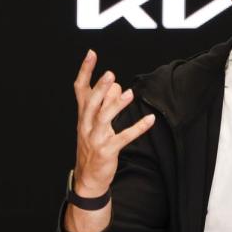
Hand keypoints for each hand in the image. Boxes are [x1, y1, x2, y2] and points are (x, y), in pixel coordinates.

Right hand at [72, 49, 154, 198]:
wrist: (88, 178)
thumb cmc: (92, 146)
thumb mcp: (95, 124)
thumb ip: (105, 104)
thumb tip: (116, 85)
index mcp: (83, 116)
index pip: (80, 89)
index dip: (85, 71)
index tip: (91, 53)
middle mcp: (86, 125)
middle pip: (91, 103)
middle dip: (100, 88)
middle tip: (110, 74)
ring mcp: (95, 139)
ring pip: (104, 119)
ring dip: (116, 106)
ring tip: (129, 94)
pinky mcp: (107, 151)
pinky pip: (123, 138)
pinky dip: (137, 128)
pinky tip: (150, 120)